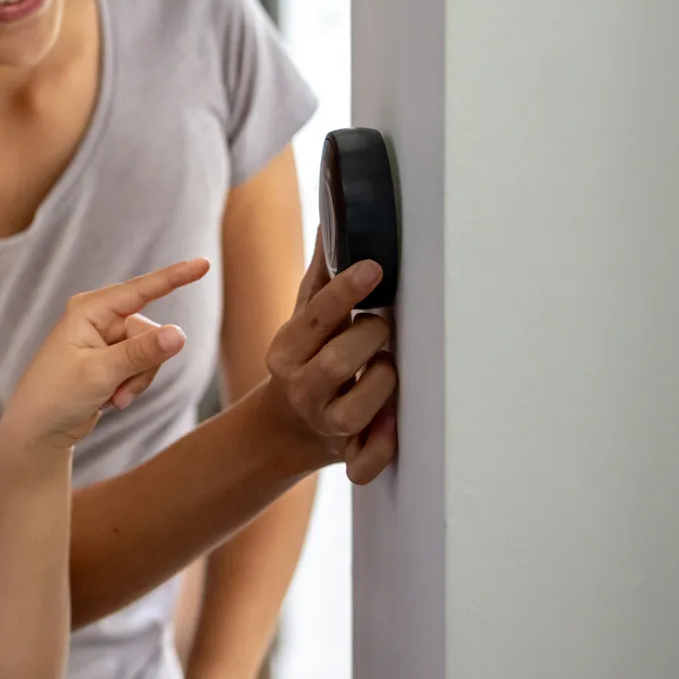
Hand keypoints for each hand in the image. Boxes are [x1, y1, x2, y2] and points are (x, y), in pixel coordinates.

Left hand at [0, 260, 209, 450]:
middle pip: (151, 332)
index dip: (175, 277)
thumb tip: (180, 334)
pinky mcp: (112, 359)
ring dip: (137, 381)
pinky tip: (109, 400)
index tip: (205, 263)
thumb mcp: (101, 373)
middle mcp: (99, 318)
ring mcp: (106, 339)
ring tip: (112, 398)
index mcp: (90, 309)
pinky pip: (142, 368)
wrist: (38, 430)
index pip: (141, 289)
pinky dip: (132, 387)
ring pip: (151, 353)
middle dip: (143, 366)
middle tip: (118, 390)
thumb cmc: (57, 395)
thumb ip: (142, 353)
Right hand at [260, 240, 397, 482]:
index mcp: (286, 351)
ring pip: (359, 408)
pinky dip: (382, 447)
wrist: (287, 428)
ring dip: (384, 381)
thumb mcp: (304, 321)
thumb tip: (331, 217)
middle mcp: (300, 388)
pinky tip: (393, 424)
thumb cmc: (307, 361)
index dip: (346, 291)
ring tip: (387, 368)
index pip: (316, 317)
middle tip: (383, 327)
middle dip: (372, 336)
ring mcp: (324, 424)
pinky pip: (366, 460)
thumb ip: (319, 277)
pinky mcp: (345, 454)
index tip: (374, 267)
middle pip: (340, 360)